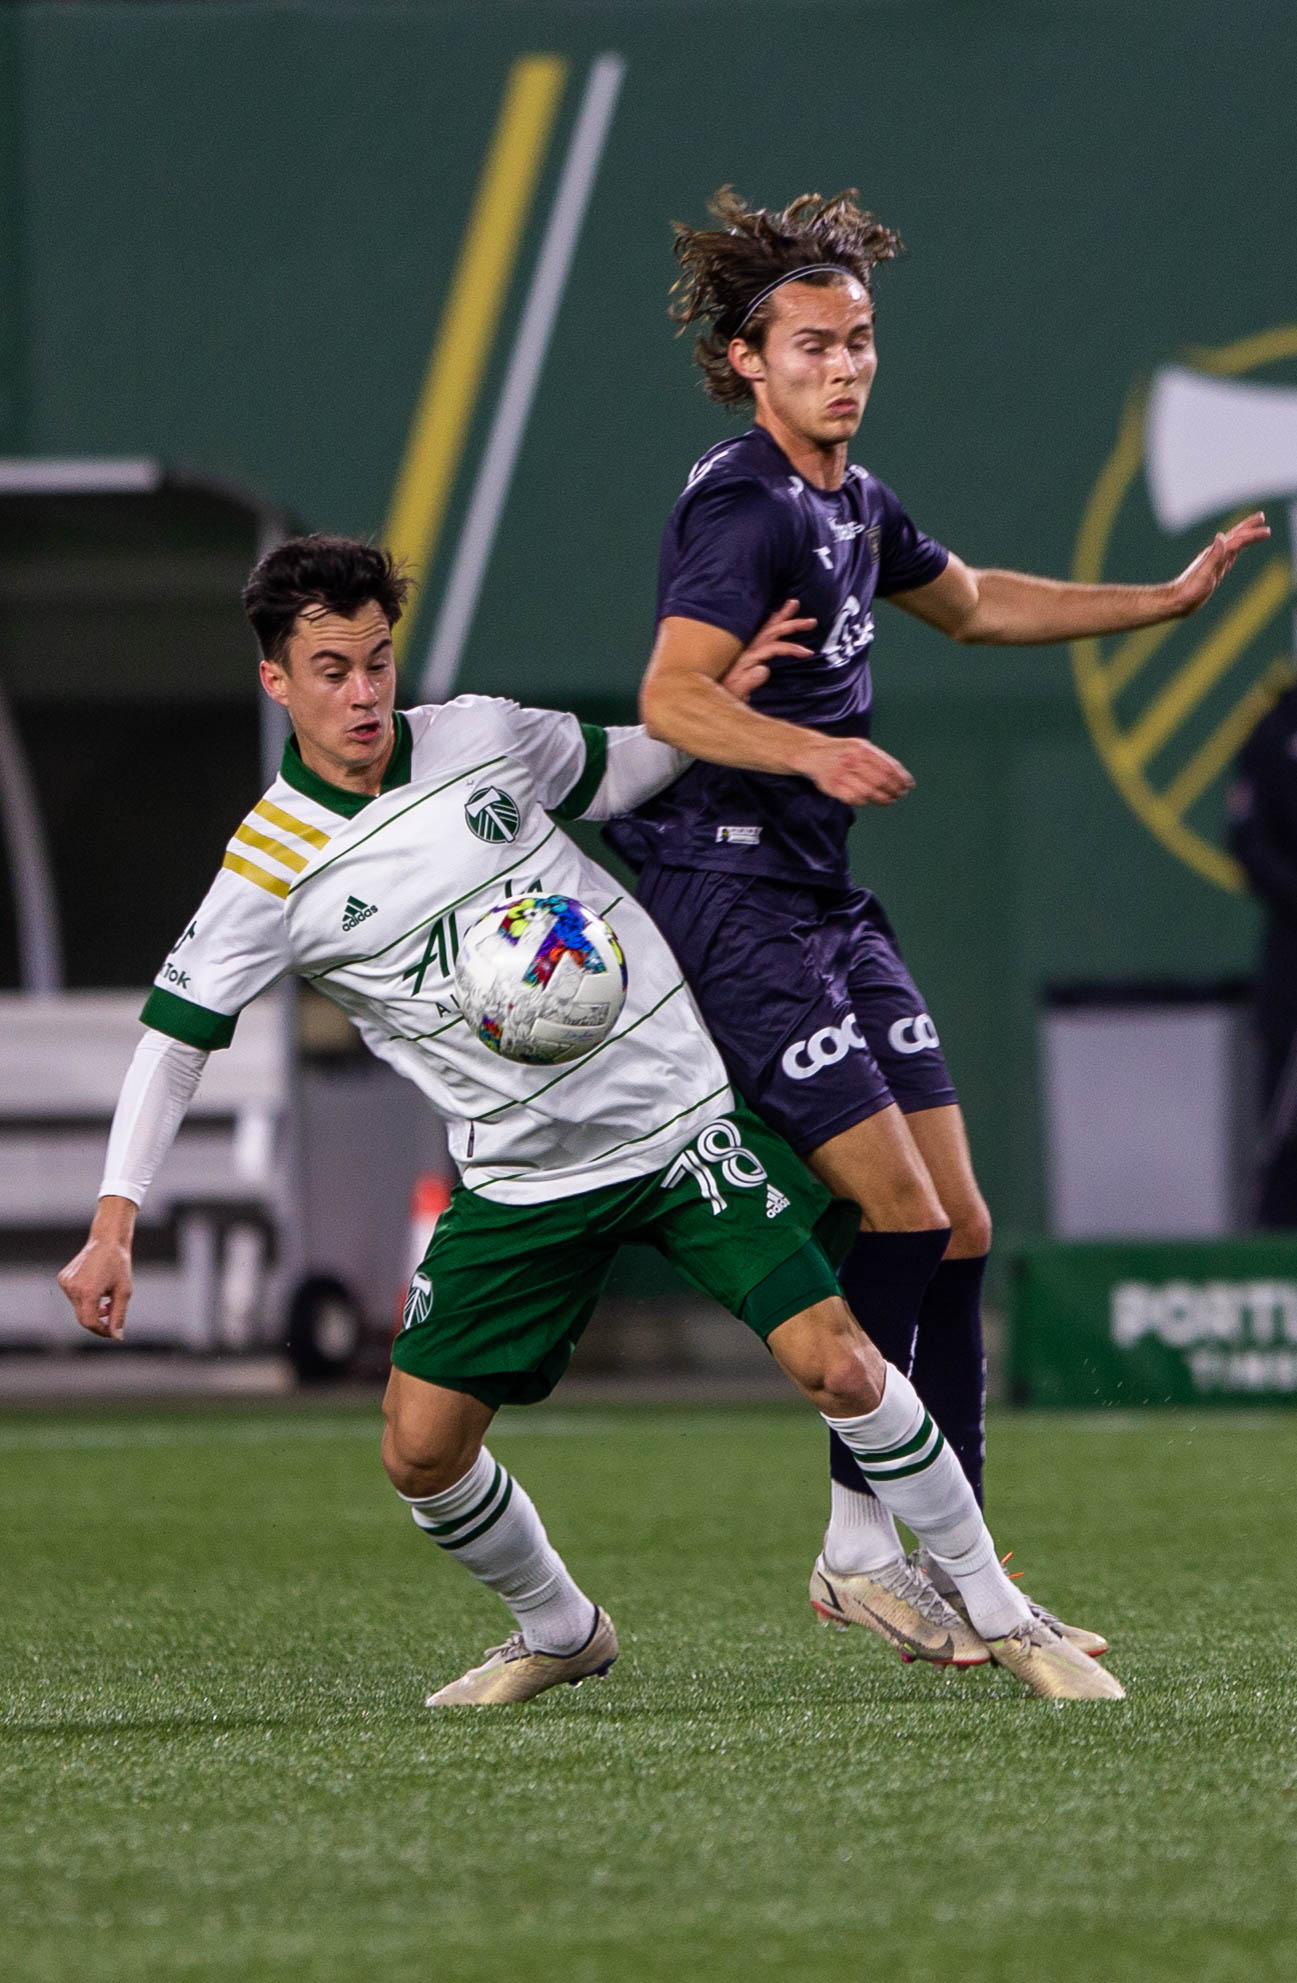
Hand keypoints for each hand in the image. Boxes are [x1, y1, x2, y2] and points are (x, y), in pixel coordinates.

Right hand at [58, 1201, 135, 1340]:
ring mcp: (65, 1283)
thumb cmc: (119, 1265)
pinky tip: (96, 1286)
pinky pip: (74, 1296)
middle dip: (97, 1320)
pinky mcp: (63, 1278)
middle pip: (82, 1317)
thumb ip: (119, 1316)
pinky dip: (85, 1298)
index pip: (89, 1322)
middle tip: (111, 1314)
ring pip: (78, 1307)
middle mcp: (73, 1288)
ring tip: (107, 1297)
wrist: (107, 1240)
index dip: (101, 1330)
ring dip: (92, 1308)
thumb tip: (116, 1337)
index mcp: (88, 1292)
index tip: (112, 1332)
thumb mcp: (124, 1291)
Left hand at [719, 598, 814, 702]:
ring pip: (766, 630)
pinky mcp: (745, 656)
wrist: (705, 700)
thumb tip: (764, 669)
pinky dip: (770, 623)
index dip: (790, 648)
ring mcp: (745, 652)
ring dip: (781, 617)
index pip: (772, 647)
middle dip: (791, 624)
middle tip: (812, 621)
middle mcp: (746, 651)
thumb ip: (747, 682)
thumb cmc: (721, 698)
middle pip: (771, 632)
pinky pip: (759, 635)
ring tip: (793, 602)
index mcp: (746, 659)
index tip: (808, 652)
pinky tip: (774, 616)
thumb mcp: (734, 694)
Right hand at [795, 732, 914, 806]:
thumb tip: (902, 776)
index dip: (901, 778)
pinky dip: (864, 801)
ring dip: (882, 798)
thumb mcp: (861, 746)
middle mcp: (852, 761)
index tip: (908, 785)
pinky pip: (854, 799)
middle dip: (894, 790)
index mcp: (862, 749)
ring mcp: (841, 774)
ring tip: (889, 800)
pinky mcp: (832, 787)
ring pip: (868, 792)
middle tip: (900, 795)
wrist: (814, 753)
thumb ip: (879, 758)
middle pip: (880, 781)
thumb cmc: (844, 751)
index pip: (887, 767)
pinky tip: (869, 799)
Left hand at [1169, 511, 1269, 615]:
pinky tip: (1236, 550)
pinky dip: (1235, 549)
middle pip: (1234, 537)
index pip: (1237, 540)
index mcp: (1215, 555)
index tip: (1267, 530)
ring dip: (1244, 536)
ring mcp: (1214, 563)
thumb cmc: (1189, 590)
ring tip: (1254, 530)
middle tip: (1261, 516)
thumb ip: (1213, 556)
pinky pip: (1228, 556)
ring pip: (1232, 545)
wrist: (1177, 601)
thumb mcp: (1204, 574)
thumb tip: (1221, 536)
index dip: (1252, 534)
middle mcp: (1214, 555)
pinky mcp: (1213, 572)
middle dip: (1248, 527)